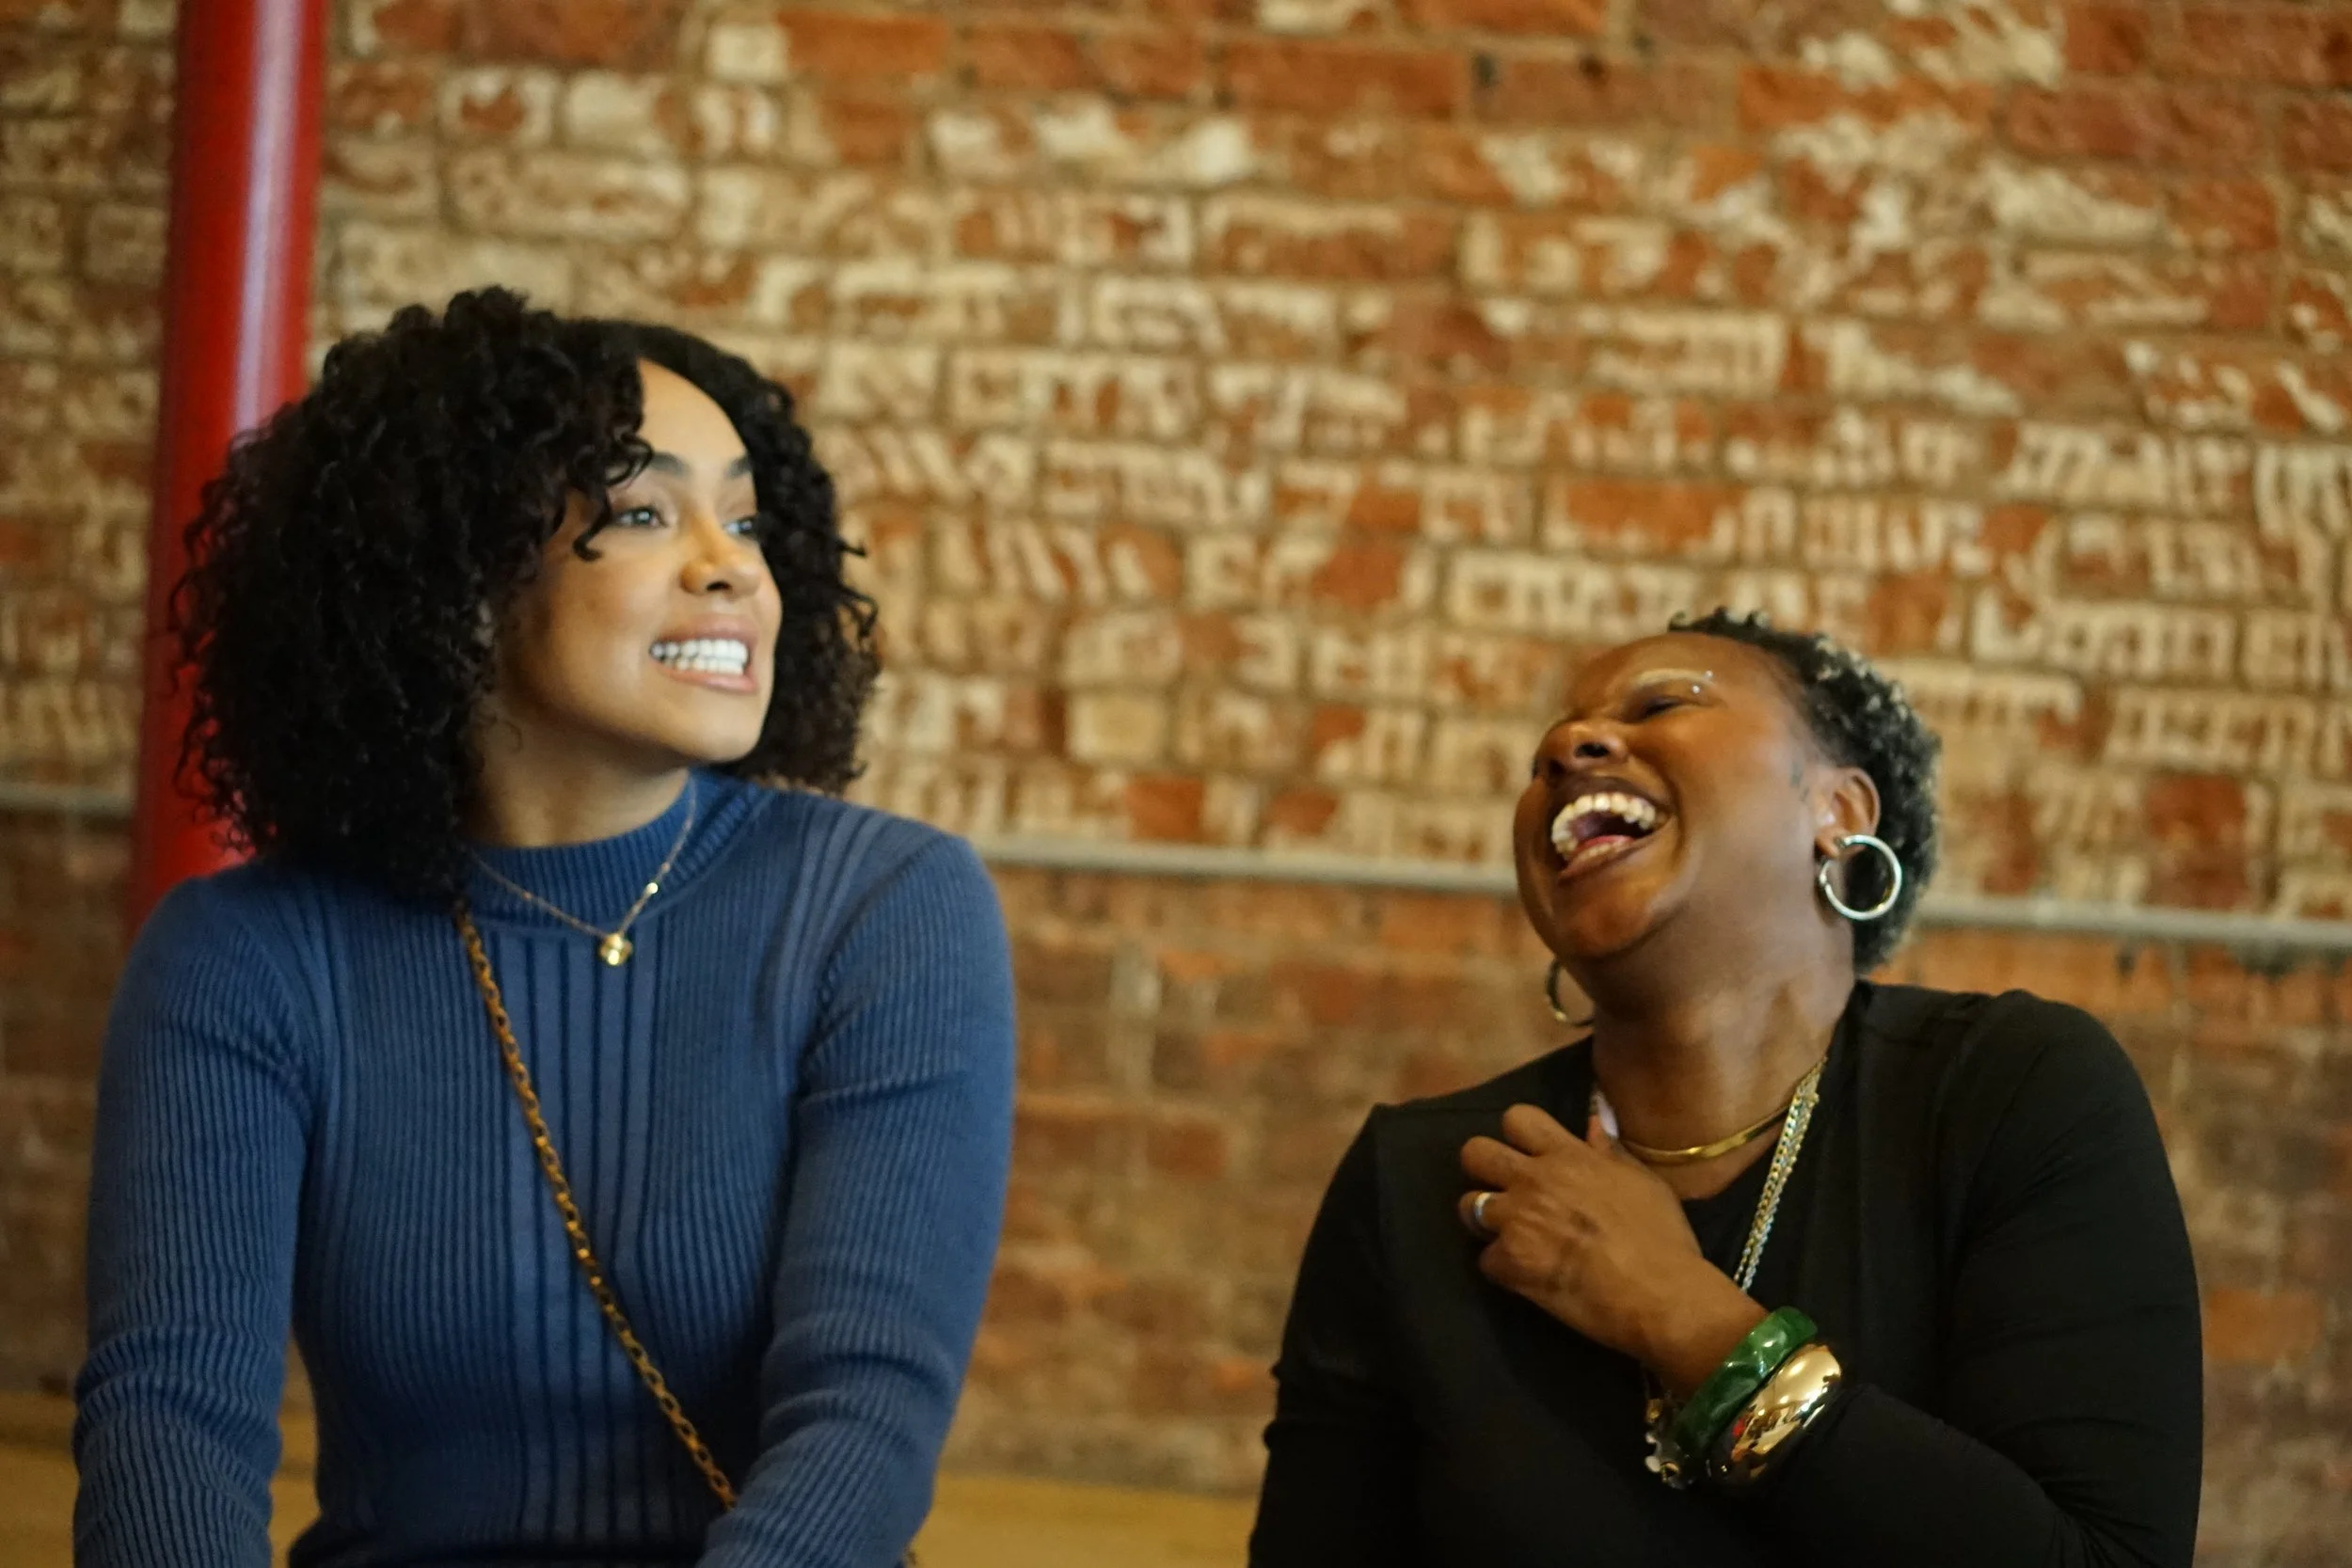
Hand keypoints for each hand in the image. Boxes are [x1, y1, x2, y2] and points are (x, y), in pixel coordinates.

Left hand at [1458, 1104, 1765, 1396]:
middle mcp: (1534, 1180)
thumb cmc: (1662, 1239)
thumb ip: (1611, 1152)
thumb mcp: (1645, 1183)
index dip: (1516, 1135)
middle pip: (1474, 1153)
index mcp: (1568, 1156)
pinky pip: (1485, 1259)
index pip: (1516, 1118)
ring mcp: (1518, 1220)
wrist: (1661, 1296)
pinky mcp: (1510, 1261)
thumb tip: (1591, 1123)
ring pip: (1467, 1205)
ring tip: (1510, 1237)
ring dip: (1485, 1221)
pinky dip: (1503, 1269)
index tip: (1528, 1155)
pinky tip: (1526, 1278)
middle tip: (1505, 1193)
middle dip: (1483, 1169)